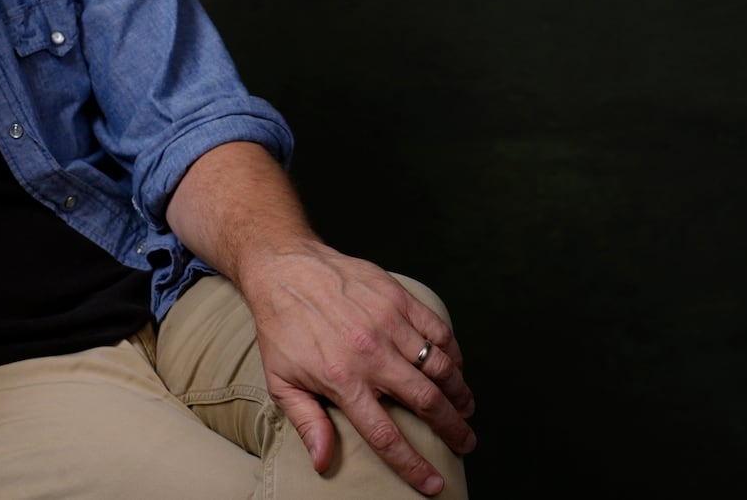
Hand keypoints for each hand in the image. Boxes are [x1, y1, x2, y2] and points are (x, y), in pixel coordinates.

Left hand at [245, 243, 476, 495]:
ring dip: (460, 393)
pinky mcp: (397, 298)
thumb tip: (323, 462)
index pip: (386, 436)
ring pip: (441, 367)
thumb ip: (307, 422)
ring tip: (465, 408)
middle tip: (466, 442)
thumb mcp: (280, 380)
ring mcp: (387, 323)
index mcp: (342, 380)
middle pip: (427, 402)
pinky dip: (453, 352)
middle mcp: (370, 354)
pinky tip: (455, 366)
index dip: (414, 465)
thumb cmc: (280, 325)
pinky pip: (438, 330)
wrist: (283, 267)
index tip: (434, 484)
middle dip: (454, 429)